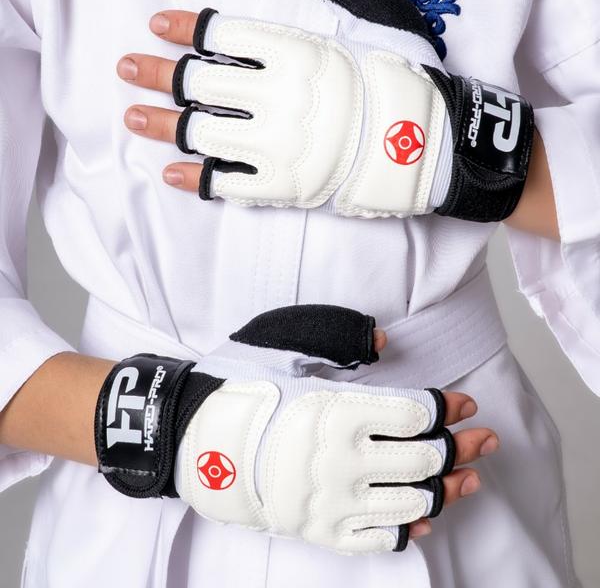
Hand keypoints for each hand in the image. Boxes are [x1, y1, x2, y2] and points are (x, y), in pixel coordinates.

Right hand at [96, 305, 497, 553]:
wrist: (195, 440)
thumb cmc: (241, 385)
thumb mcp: (286, 343)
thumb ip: (340, 338)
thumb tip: (386, 344)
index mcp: (335, 411)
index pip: (415, 415)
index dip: (447, 408)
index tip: (462, 401)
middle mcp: (341, 461)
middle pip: (423, 459)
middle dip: (463, 447)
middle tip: (485, 438)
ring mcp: (331, 501)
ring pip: (410, 503)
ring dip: (448, 490)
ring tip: (470, 478)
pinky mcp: (319, 529)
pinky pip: (377, 540)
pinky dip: (408, 529)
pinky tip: (426, 517)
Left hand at [119, 0, 533, 221]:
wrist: (434, 146)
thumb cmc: (408, 80)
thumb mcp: (384, 19)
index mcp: (296, 51)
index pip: (224, 32)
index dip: (186, 26)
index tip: (159, 23)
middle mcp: (276, 95)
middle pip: (199, 82)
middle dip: (156, 73)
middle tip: (126, 68)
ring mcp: (276, 143)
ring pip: (201, 134)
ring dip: (161, 124)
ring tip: (132, 117)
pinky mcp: (284, 185)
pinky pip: (227, 184)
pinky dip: (195, 179)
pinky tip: (170, 172)